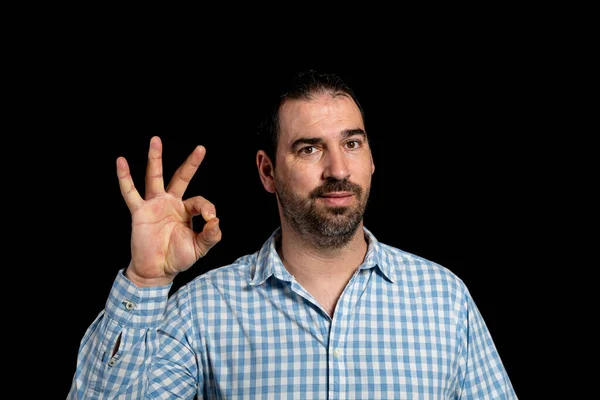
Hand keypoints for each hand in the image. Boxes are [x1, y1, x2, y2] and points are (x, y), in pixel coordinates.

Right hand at [117, 136, 221, 286]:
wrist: (157, 271)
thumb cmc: (177, 258)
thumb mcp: (199, 248)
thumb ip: (210, 235)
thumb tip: (216, 220)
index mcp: (186, 211)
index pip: (200, 201)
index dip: (207, 209)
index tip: (210, 220)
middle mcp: (171, 203)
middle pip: (181, 178)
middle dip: (191, 163)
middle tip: (201, 148)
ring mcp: (154, 205)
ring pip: (155, 177)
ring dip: (155, 158)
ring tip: (155, 140)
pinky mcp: (139, 211)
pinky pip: (130, 192)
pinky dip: (125, 177)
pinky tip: (121, 162)